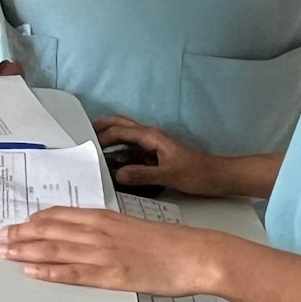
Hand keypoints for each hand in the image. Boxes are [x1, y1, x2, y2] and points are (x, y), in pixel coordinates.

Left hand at [0, 207, 224, 296]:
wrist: (197, 254)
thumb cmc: (171, 244)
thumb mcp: (134, 228)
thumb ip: (109, 230)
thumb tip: (89, 234)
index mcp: (106, 218)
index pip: (60, 215)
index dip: (35, 219)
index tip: (19, 222)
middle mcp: (100, 232)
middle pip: (51, 230)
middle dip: (22, 234)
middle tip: (1, 237)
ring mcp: (104, 254)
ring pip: (56, 250)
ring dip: (27, 250)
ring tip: (6, 252)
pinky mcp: (112, 276)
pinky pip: (75, 273)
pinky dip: (51, 272)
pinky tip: (33, 272)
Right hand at [95, 116, 230, 195]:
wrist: (218, 177)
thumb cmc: (197, 173)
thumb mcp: (169, 176)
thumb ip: (142, 175)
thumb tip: (116, 174)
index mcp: (151, 136)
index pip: (120, 131)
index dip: (101, 136)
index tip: (84, 144)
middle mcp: (150, 137)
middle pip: (121, 124)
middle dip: (101, 127)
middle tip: (82, 136)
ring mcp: (152, 146)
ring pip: (126, 136)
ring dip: (109, 138)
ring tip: (91, 149)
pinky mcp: (155, 156)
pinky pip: (132, 150)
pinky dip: (118, 152)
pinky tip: (111, 164)